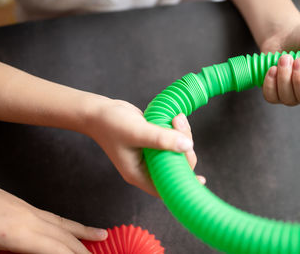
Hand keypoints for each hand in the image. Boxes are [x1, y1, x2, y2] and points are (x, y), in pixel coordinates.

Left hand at [0, 187, 106, 252]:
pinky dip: (64, 222)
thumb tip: (43, 248)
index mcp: (17, 232)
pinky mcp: (16, 202)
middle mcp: (26, 217)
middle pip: (65, 233)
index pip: (59, 248)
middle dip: (85, 247)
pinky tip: (65, 226)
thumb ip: (15, 251)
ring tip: (100, 234)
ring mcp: (23, 207)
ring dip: (82, 230)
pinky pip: (49, 214)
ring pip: (60, 220)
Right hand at [86, 99, 203, 196]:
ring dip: (182, 135)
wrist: (99, 111)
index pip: (166, 187)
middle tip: (179, 124)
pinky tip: (175, 118)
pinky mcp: (153, 143)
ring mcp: (150, 156)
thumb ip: (161, 139)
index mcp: (139, 174)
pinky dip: (177, 131)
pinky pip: (172, 141)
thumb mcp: (136, 132)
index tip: (201, 180)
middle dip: (184, 147)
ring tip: (176, 117)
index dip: (184, 185)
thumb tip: (187, 145)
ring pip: (176, 152)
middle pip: (176, 166)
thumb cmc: (111, 124)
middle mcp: (146, 168)